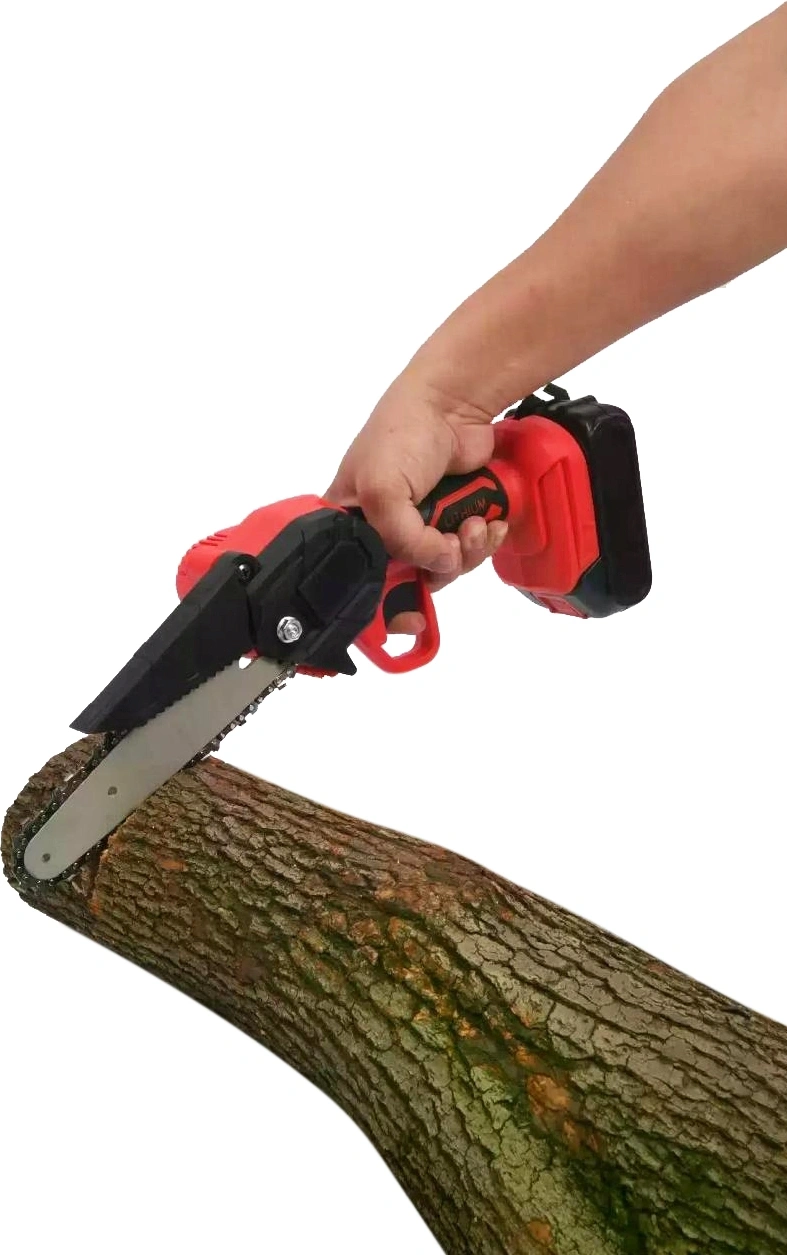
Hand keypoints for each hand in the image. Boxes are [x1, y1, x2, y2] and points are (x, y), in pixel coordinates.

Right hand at [326, 377, 508, 632]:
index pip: (357, 583)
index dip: (382, 608)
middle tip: (448, 548)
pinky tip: (488, 521)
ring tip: (471, 524)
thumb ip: (403, 541)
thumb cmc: (399, 435)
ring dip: (467, 553)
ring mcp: (422, 526)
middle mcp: (383, 532)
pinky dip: (484, 540)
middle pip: (409, 582)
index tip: (407, 621)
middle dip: (437, 571)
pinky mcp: (455, 518)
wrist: (451, 402)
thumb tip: (441, 565)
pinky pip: (472, 550)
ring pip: (446, 570)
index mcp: (350, 527)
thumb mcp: (381, 491)